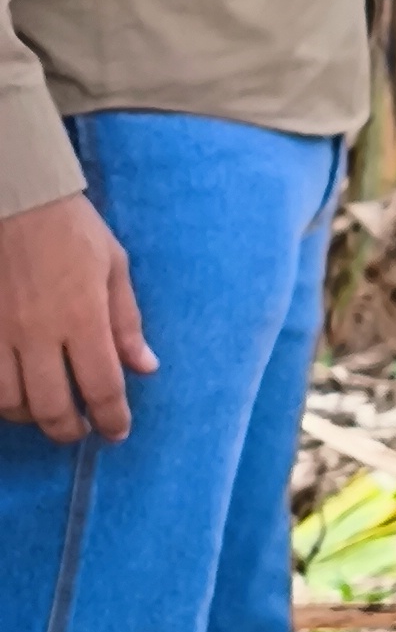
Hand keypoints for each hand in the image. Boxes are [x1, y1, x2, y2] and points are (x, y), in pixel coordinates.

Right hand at [0, 190, 153, 443]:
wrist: (16, 199)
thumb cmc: (72, 229)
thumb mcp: (114, 267)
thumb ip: (127, 323)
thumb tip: (145, 368)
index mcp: (82, 316)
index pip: (101, 387)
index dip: (111, 419)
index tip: (117, 431)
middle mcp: (38, 332)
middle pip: (51, 408)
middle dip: (70, 430)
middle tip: (80, 429)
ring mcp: (0, 331)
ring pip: (9, 401)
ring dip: (31, 415)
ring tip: (46, 409)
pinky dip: (2, 395)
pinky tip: (14, 391)